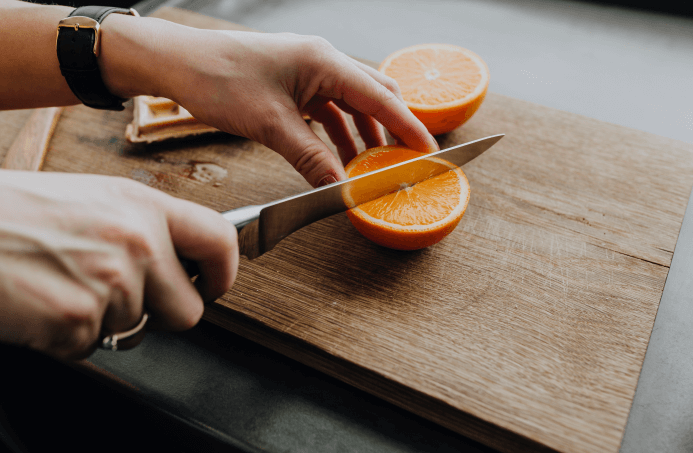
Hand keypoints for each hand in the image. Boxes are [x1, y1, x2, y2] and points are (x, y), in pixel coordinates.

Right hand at [0, 171, 237, 359]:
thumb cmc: (16, 214)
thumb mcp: (94, 199)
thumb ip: (144, 227)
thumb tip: (180, 260)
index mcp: (142, 206)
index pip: (219, 240)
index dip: (223, 273)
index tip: (213, 286)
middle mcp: (136, 241)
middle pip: (189, 310)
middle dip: (161, 314)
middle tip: (123, 298)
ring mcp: (110, 282)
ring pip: (136, 330)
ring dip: (104, 321)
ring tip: (64, 285)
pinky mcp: (77, 319)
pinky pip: (92, 346)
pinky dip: (68, 337)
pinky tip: (43, 303)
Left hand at [101, 20, 438, 187]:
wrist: (178, 64)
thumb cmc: (219, 79)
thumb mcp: (271, 126)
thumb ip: (312, 158)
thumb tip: (340, 187)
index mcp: (324, 62)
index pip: (381, 97)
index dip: (409, 127)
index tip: (430, 151)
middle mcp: (322, 62)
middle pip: (372, 96)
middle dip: (390, 130)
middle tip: (402, 162)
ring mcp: (307, 71)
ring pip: (350, 105)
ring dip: (362, 136)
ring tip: (369, 168)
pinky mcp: (292, 84)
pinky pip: (327, 110)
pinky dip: (337, 134)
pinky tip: (338, 157)